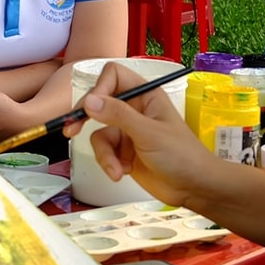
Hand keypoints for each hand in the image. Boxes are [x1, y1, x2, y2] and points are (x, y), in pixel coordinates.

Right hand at [77, 64, 221, 209]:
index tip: (90, 107)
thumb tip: (89, 100)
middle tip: (71, 130)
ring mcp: (128, 131)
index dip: (99, 88)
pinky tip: (123, 173)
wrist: (194, 188)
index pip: (113, 76)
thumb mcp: (148, 133)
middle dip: (86, 119)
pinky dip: (110, 164)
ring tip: (118, 169)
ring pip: (99, 133)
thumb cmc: (183, 156)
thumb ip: (118, 115)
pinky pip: (104, 151)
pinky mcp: (124, 151)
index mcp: (145, 95)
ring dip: (105, 154)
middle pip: (99, 103)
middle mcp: (134, 109)